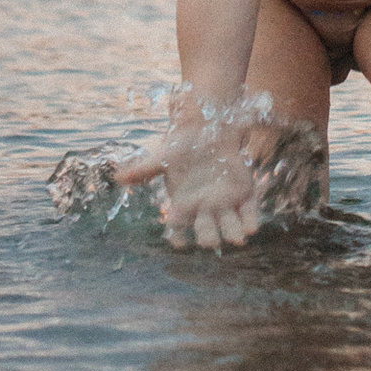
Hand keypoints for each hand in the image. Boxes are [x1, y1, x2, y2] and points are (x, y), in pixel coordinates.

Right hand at [113, 96, 267, 250]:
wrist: (207, 129)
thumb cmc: (182, 147)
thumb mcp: (161, 158)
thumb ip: (143, 170)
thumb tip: (118, 177)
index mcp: (183, 206)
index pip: (179, 229)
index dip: (178, 237)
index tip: (179, 242)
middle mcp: (204, 209)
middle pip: (206, 232)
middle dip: (208, 237)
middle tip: (208, 241)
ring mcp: (224, 203)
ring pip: (229, 226)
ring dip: (233, 233)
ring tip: (237, 240)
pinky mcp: (243, 193)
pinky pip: (249, 211)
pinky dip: (251, 219)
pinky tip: (252, 227)